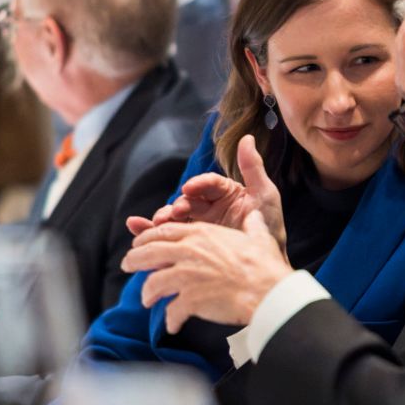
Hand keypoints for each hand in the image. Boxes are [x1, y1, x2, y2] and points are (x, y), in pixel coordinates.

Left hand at [120, 208, 290, 329]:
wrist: (268, 292)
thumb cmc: (265, 266)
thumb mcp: (259, 238)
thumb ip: (252, 226)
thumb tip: (255, 217)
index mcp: (202, 234)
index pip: (164, 232)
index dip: (146, 237)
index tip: (139, 243)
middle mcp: (189, 252)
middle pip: (149, 253)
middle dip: (134, 259)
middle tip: (127, 265)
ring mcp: (187, 276)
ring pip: (153, 282)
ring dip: (147, 292)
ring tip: (147, 300)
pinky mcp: (190, 299)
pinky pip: (171, 311)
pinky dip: (170, 320)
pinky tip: (172, 325)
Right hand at [126, 136, 287, 252]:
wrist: (266, 267)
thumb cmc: (270, 230)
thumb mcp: (265, 196)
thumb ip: (253, 168)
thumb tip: (247, 137)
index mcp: (225, 192)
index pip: (208, 183)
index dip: (198, 184)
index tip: (189, 188)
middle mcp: (209, 206)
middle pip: (187, 201)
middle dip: (178, 205)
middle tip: (173, 213)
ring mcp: (199, 225)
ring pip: (174, 217)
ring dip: (162, 218)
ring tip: (156, 224)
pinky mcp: (189, 242)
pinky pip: (167, 235)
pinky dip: (149, 230)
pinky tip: (134, 227)